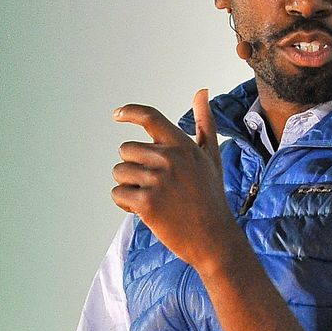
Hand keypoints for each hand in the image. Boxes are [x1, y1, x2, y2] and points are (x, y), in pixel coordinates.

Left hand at [111, 90, 237, 268]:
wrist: (214, 238)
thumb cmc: (211, 197)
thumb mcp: (211, 157)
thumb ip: (204, 122)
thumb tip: (201, 91)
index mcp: (182, 146)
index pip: (150, 118)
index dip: (130, 112)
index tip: (117, 114)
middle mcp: (169, 159)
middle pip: (126, 150)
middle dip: (133, 167)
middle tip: (154, 185)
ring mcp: (157, 180)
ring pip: (119, 172)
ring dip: (128, 186)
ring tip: (151, 198)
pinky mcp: (146, 202)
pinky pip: (118, 193)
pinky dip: (125, 203)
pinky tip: (144, 211)